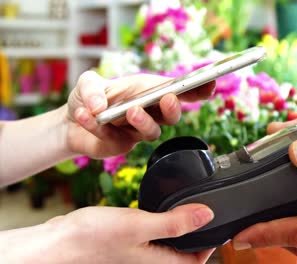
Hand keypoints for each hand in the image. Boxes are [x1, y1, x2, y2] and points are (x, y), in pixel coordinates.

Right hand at [1, 204, 214, 263]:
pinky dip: (160, 229)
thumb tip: (207, 215)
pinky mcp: (127, 248)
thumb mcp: (140, 225)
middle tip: (202, 213)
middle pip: (183, 255)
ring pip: (168, 248)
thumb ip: (174, 223)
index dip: (210, 245)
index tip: (217, 224)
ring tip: (184, 211)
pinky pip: (152, 241)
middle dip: (195, 237)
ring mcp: (137, 257)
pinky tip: (157, 215)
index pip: (195, 261)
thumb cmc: (92, 239)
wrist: (56, 243)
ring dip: (178, 232)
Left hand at [66, 71, 214, 157]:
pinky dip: (98, 127)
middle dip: (174, 107)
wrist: (69, 122)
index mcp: (147, 91)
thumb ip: (92, 88)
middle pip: (172, 114)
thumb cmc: (88, 97)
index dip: (196, 88)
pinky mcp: (122, 147)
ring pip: (152, 132)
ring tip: (128, 111)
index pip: (177, 90)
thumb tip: (100, 107)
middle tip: (167, 99)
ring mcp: (137, 132)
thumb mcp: (87, 82)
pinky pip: (116, 140)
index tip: (209, 82)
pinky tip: (86, 115)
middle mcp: (148, 112)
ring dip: (143, 121)